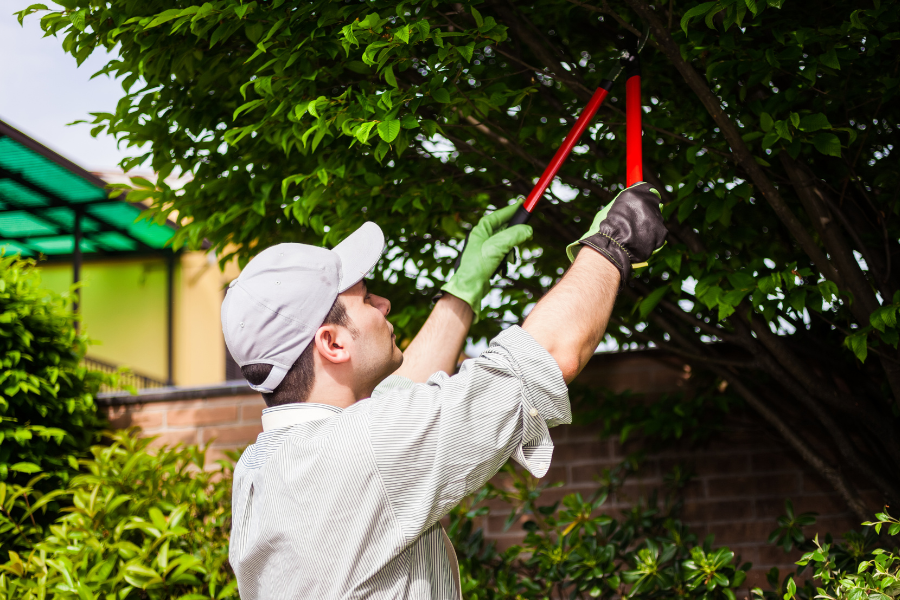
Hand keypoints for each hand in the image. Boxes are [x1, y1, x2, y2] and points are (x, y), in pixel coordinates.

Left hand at [441, 202, 532, 321]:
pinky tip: (504, 266)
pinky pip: (503, 254)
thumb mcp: (498, 247)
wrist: (470, 287)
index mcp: (481, 230)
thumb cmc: (478, 265)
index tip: (523, 203)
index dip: (511, 209)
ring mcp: (485, 249)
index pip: (499, 215)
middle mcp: (482, 237)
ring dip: (511, 250)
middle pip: (505, 229)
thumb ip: (514, 235)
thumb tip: (528, 230)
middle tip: (526, 235)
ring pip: (506, 243)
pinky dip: (507, 259)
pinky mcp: (488, 260)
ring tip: (510, 259)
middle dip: (515, 235)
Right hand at [565, 182, 666, 289]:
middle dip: (648, 213)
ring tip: (635, 235)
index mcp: (634, 193)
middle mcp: (648, 202)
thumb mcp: (613, 207)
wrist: (612, 245)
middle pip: (654, 205)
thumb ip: (627, 201)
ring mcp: (657, 216)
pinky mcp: (662, 231)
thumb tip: (637, 200)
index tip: (643, 203)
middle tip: (636, 223)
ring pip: (657, 220)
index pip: (649, 189)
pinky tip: (640, 242)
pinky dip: (653, 239)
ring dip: (649, 226)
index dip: (646, 197)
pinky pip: (660, 234)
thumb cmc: (608, 228)